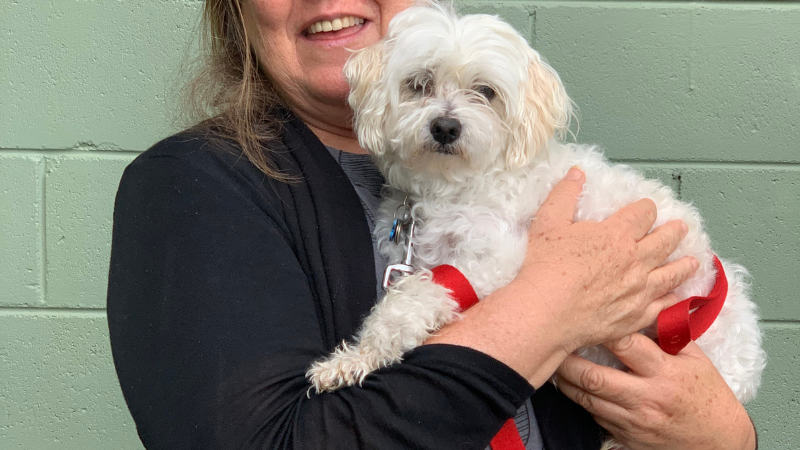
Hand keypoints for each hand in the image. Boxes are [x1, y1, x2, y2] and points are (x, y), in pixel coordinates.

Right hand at [427, 167, 698, 387]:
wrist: (546, 313)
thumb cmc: (545, 268)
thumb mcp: (548, 222)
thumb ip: (564, 194)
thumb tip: (576, 173)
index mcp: (617, 234)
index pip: (643, 213)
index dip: (646, 208)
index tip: (646, 208)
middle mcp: (636, 260)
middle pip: (665, 241)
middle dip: (674, 232)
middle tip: (681, 229)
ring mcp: (640, 290)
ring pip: (672, 274)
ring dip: (684, 266)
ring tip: (693, 262)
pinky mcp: (636, 317)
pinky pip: (664, 307)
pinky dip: (673, 301)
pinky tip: (676, 299)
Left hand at [555, 333, 756, 449]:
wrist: (719, 443)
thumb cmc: (707, 396)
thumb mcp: (697, 360)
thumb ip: (671, 333)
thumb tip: (652, 302)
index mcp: (665, 373)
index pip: (626, 345)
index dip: (603, 329)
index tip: (586, 316)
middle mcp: (646, 398)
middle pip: (595, 377)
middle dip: (568, 360)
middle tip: (555, 343)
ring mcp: (633, 421)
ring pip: (587, 400)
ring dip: (566, 382)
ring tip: (555, 364)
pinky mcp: (626, 438)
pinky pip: (595, 417)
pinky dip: (582, 401)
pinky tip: (573, 387)